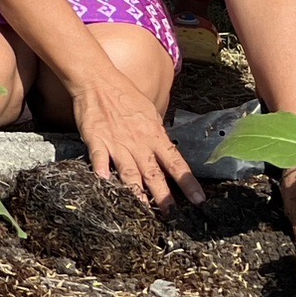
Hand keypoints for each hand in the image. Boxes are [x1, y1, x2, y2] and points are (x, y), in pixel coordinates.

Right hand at [68, 69, 203, 210]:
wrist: (99, 81)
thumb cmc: (125, 95)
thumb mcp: (150, 114)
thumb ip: (156, 135)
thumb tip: (166, 149)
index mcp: (155, 136)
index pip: (176, 163)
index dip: (188, 183)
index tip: (199, 200)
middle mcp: (139, 143)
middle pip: (154, 174)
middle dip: (164, 196)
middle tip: (172, 215)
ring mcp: (117, 143)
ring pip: (129, 172)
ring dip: (136, 191)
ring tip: (142, 208)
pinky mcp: (96, 140)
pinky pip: (99, 159)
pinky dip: (102, 171)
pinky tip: (104, 182)